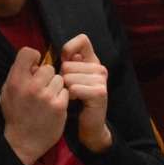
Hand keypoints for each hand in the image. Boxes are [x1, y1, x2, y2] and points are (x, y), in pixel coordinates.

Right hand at [0, 46, 68, 164]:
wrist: (23, 142)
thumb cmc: (16, 115)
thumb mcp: (8, 92)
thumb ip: (18, 75)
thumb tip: (34, 64)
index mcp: (16, 80)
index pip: (28, 52)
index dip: (34, 58)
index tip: (35, 68)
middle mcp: (31, 86)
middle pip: (48, 67)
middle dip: (47, 77)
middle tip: (42, 89)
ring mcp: (47, 96)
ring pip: (59, 79)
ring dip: (56, 87)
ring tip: (48, 99)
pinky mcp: (60, 106)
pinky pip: (66, 91)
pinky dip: (62, 98)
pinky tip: (54, 106)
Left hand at [58, 34, 111, 152]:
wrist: (89, 124)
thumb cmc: (76, 99)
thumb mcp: (71, 77)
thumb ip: (68, 63)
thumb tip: (64, 56)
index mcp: (93, 61)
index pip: (82, 40)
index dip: (68, 49)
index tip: (66, 62)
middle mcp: (100, 68)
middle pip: (68, 63)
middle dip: (62, 77)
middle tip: (71, 89)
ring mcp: (101, 80)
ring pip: (68, 77)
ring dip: (65, 89)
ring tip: (74, 96)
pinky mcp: (99, 93)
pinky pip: (73, 88)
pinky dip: (70, 96)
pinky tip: (77, 101)